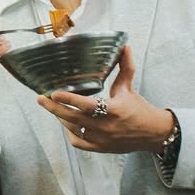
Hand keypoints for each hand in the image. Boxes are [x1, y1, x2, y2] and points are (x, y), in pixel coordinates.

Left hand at [38, 45, 173, 152]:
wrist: (152, 133)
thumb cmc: (139, 109)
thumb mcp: (129, 87)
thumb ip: (125, 67)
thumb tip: (125, 46)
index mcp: (114, 109)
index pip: (87, 105)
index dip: (69, 99)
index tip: (54, 93)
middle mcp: (106, 126)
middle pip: (73, 118)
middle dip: (54, 108)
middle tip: (41, 98)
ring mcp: (102, 139)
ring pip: (73, 129)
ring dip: (61, 118)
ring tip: (53, 107)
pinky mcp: (100, 148)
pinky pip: (79, 142)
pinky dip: (70, 133)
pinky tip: (66, 123)